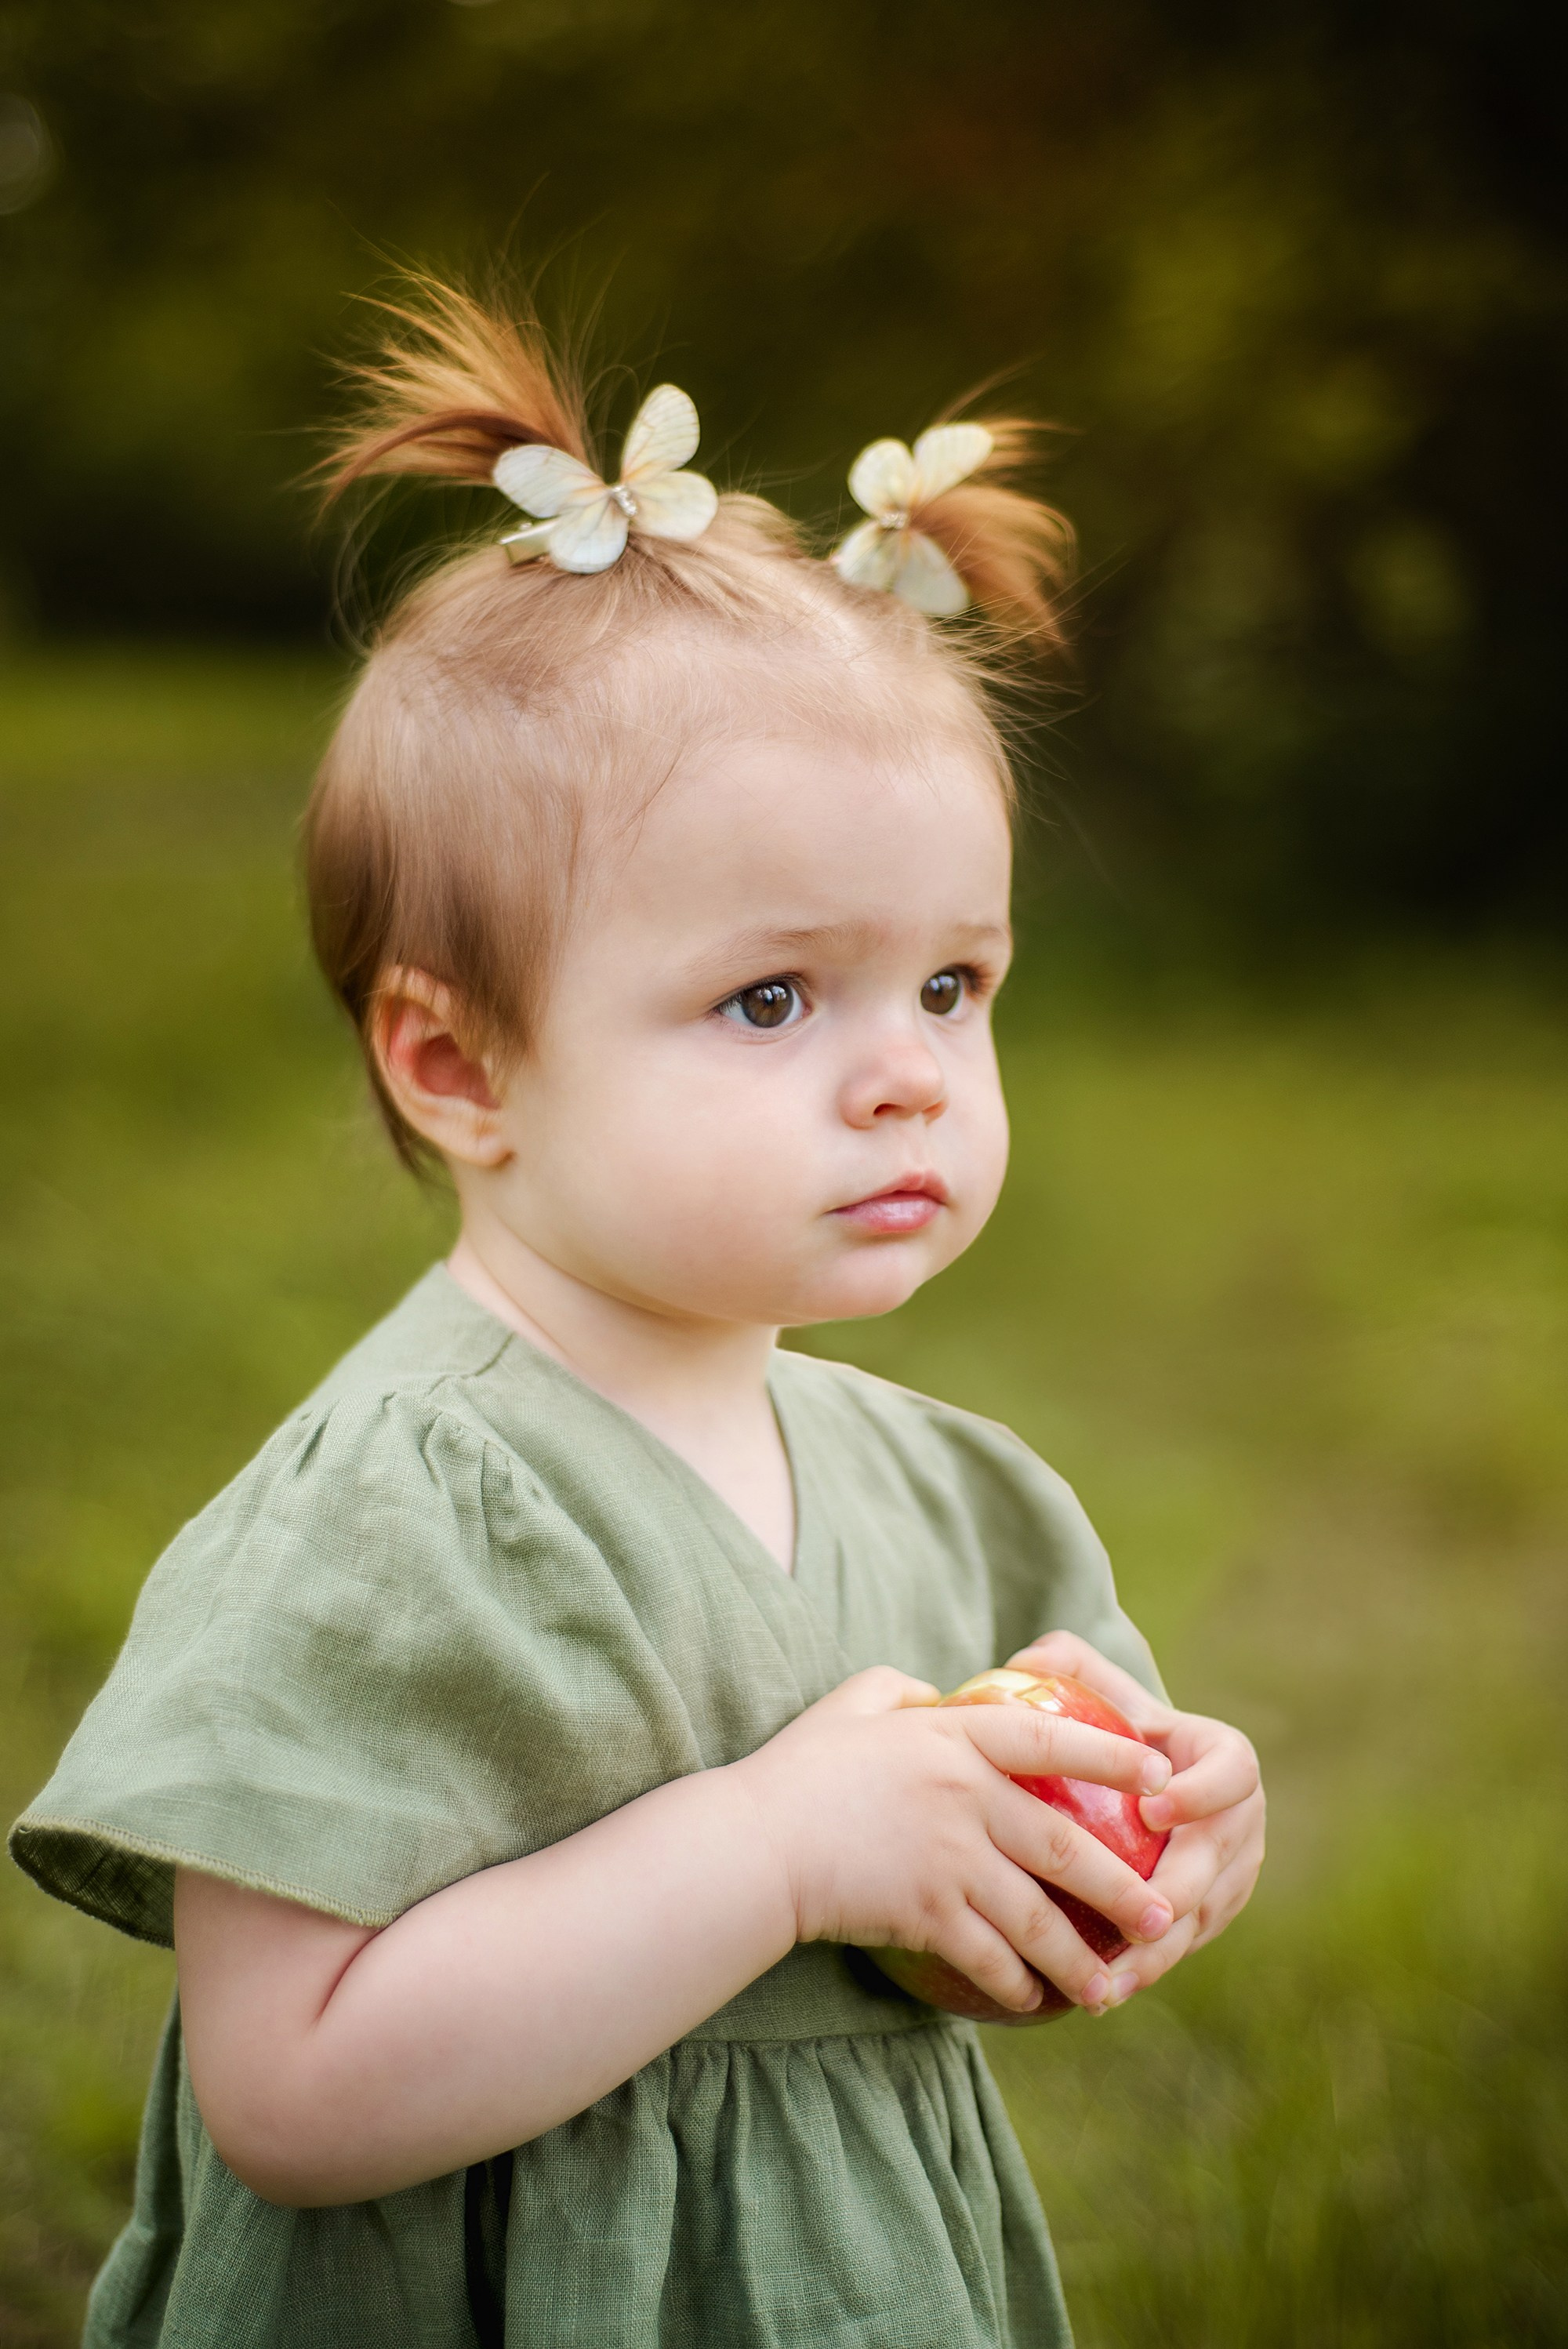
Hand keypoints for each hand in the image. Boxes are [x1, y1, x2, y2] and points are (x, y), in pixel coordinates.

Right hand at [732, 1665, 1178, 2017]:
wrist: (755, 1844)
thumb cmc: (799, 1770)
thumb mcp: (850, 1704)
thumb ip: (901, 1691)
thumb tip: (934, 1694)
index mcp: (954, 1737)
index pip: (1053, 1738)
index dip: (1112, 1753)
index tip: (1162, 1772)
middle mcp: (966, 1796)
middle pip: (1067, 1847)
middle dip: (1122, 1888)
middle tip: (1163, 1915)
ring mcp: (950, 1859)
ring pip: (1040, 1917)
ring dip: (1081, 1958)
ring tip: (1113, 1986)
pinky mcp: (928, 1914)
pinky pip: (991, 1957)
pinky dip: (1019, 1982)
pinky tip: (1034, 2001)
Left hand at [1006, 1632, 1265, 2009]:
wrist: (1133, 1786)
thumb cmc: (1108, 1731)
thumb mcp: (1093, 1690)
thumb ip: (1066, 1666)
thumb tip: (1026, 1659)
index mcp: (1223, 1757)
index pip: (1232, 1772)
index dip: (1203, 1792)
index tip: (1153, 1809)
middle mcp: (1241, 1819)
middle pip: (1221, 1863)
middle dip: (1179, 1894)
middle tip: (1133, 1918)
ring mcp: (1233, 1873)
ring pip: (1203, 1918)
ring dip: (1158, 1952)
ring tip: (1107, 1978)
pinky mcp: (1211, 1915)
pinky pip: (1185, 1946)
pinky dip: (1147, 1970)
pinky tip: (1101, 1992)